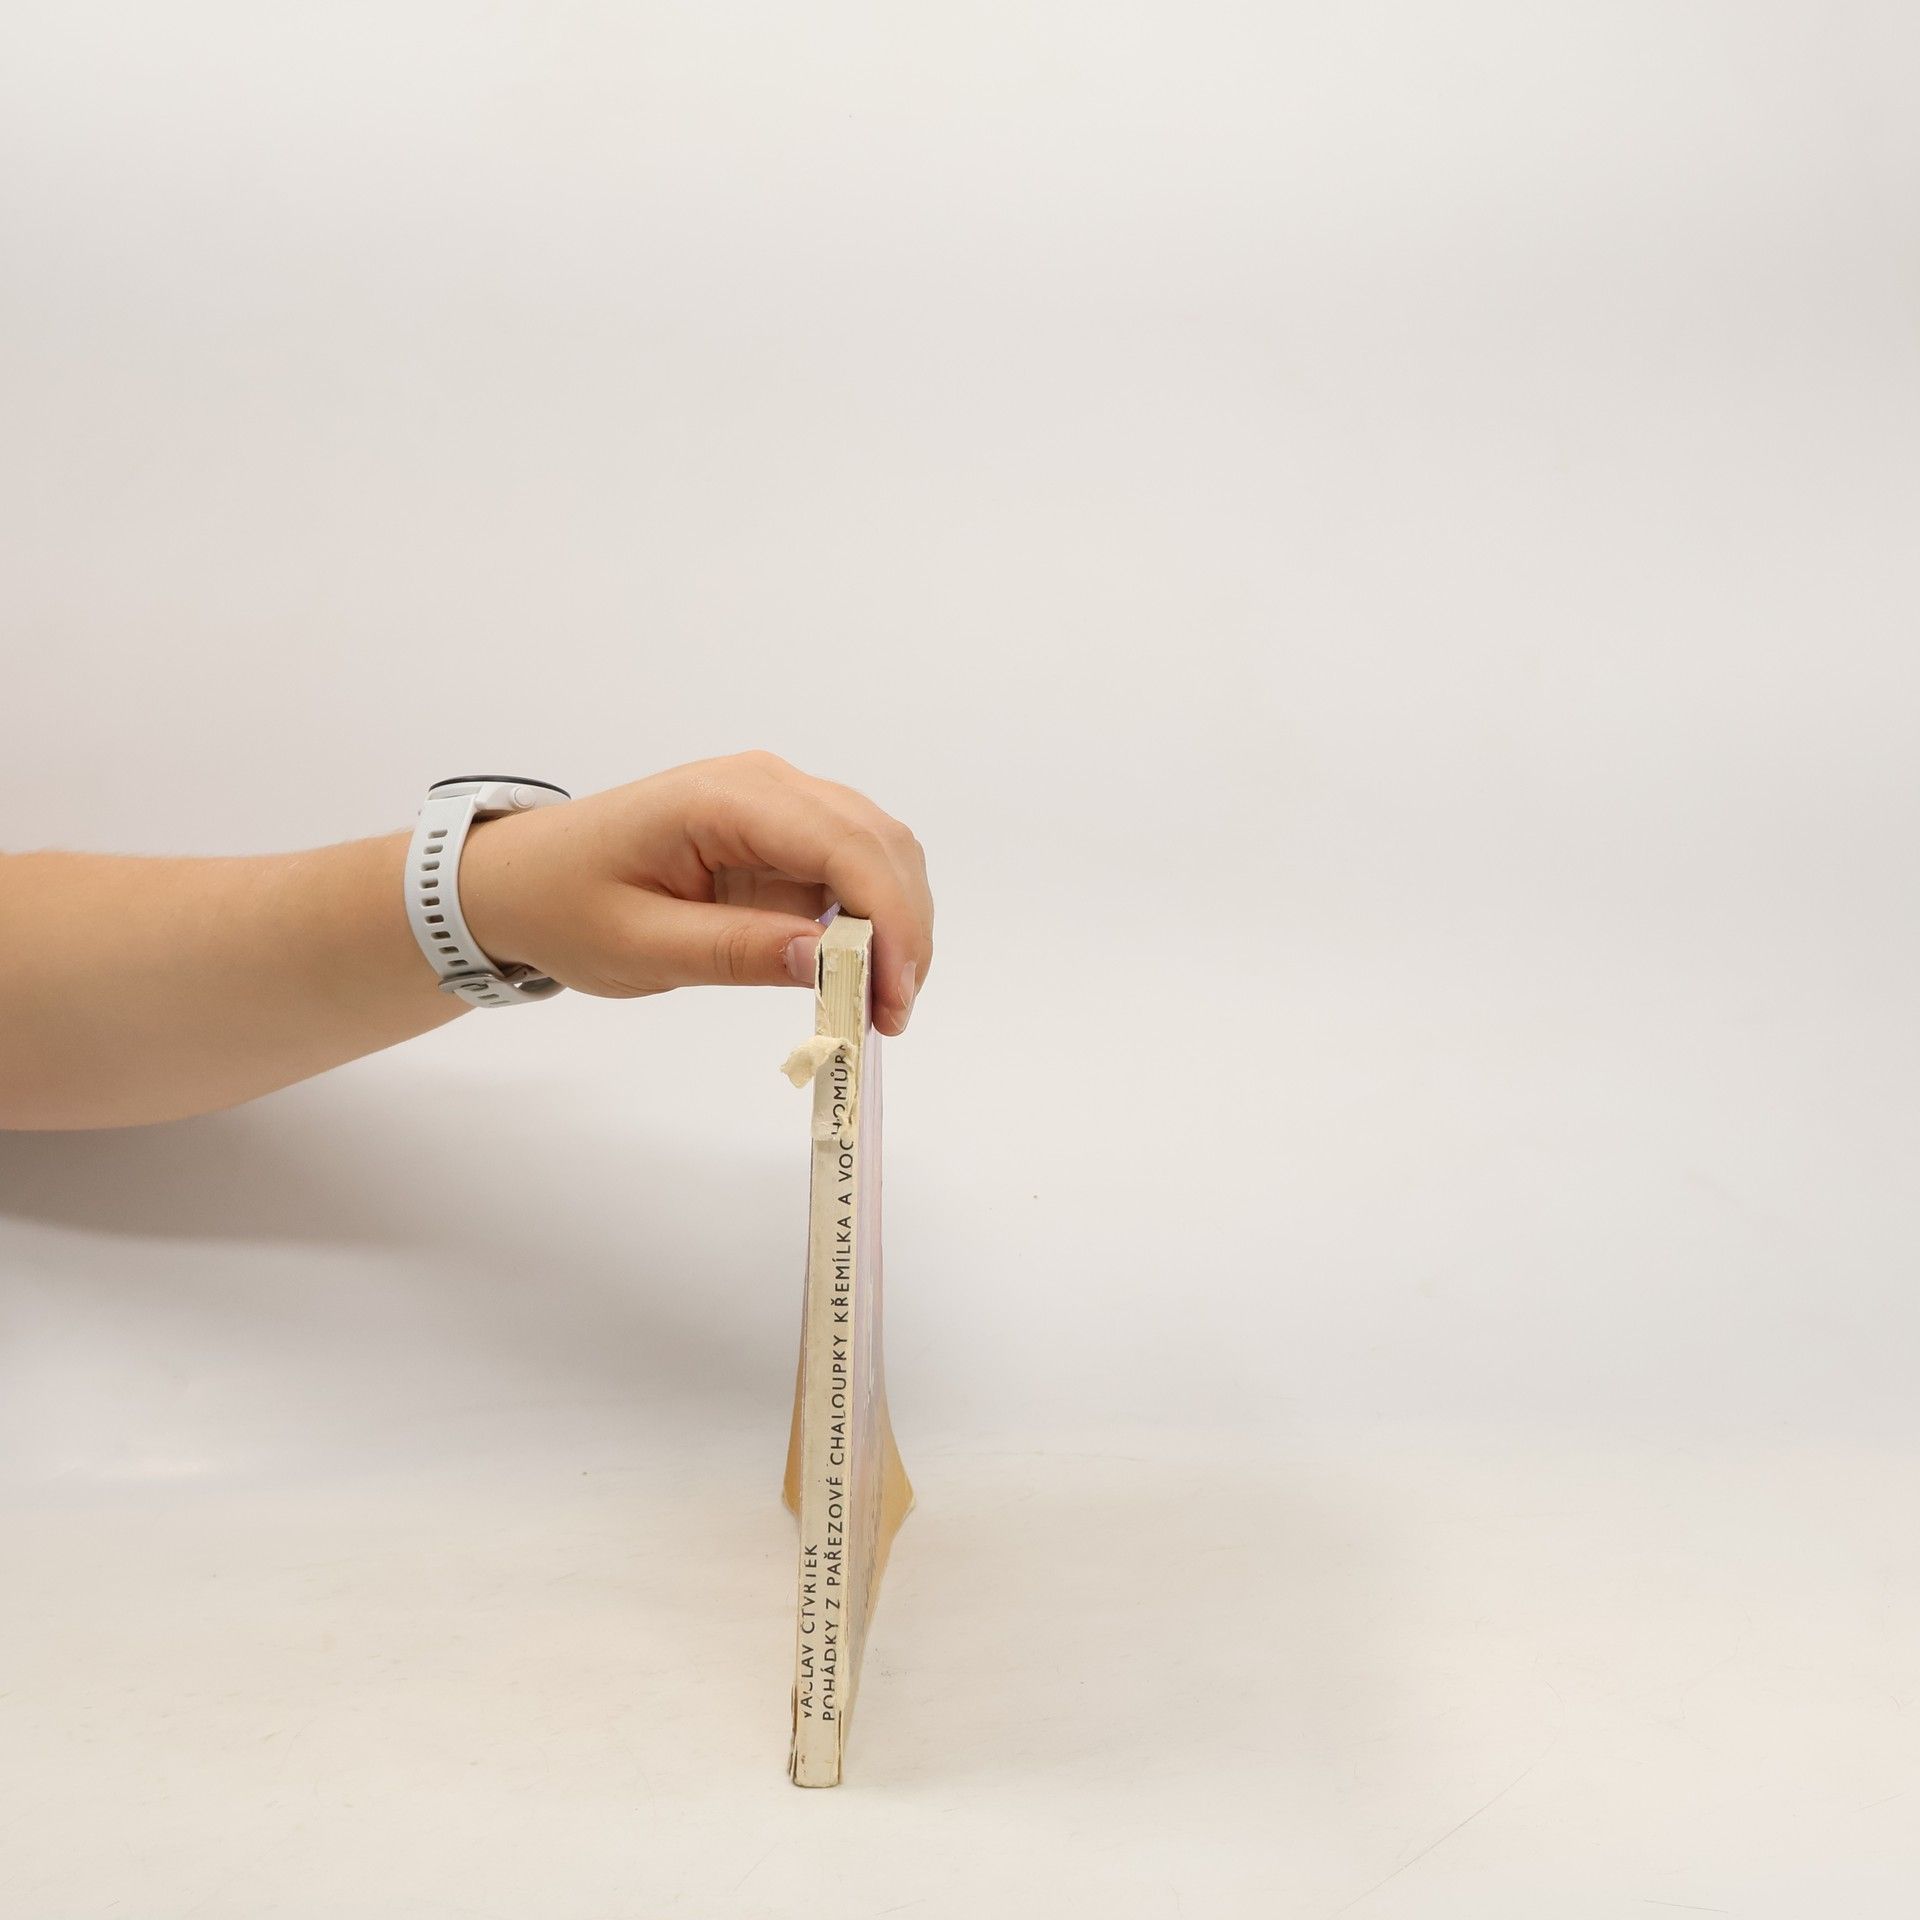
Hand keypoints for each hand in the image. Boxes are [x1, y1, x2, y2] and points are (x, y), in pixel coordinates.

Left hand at [459, 752, 933, 1034]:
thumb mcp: (640, 946)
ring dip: (895, 924)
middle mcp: (764, 783)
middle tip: (890, 1015)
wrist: (523, 878)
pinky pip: (851, 867)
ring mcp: (777, 801)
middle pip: (879, 841)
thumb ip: (736, 950)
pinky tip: (856, 974)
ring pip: (879, 850)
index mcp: (722, 798)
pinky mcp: (781, 832)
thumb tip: (828, 961)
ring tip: (878, 1003)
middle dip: (903, 929)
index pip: (843, 845)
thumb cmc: (566, 905)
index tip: (892, 999)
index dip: (887, 921)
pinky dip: (870, 919)